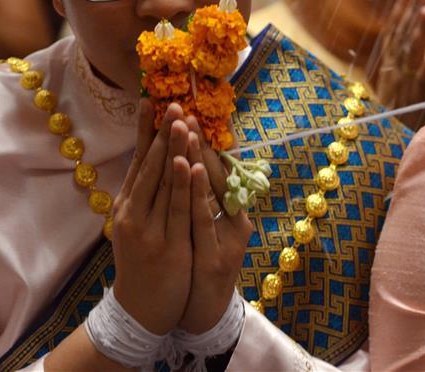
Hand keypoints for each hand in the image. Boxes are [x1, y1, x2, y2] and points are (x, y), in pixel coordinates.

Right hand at [111, 100, 192, 334]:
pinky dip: (181, 185)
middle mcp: (132, 212)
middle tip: (173, 103)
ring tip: (180, 122)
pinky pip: (177, 210)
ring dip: (172, 149)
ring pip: (163, 182)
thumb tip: (153, 162)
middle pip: (150, 165)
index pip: (137, 159)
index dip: (145, 130)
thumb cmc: (142, 263)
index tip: (151, 100)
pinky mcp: (165, 245)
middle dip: (162, 132)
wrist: (139, 309)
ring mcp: (147, 229)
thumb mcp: (135, 226)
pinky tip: (185, 163)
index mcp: (126, 205)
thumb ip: (143, 196)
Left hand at [177, 115, 253, 333]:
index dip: (205, 142)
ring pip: (213, 192)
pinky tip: (193, 170)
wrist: (204, 313)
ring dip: (201, 158)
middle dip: (200, 142)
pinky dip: (199, 193)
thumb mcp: (209, 229)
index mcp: (234, 213)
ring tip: (190, 132)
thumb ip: (208, 200)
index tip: (191, 114)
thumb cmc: (204, 266)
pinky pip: (205, 218)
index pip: (220, 171)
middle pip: (219, 175)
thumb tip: (198, 164)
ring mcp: (228, 239)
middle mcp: (236, 221)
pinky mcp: (217, 256)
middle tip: (187, 112)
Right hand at [367, 0, 424, 128]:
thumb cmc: (395, 117)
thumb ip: (393, 61)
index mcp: (387, 66)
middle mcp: (391, 74)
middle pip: (400, 38)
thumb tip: (393, 35)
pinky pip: (420, 89)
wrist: (390, 151)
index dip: (402, 9)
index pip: (394, 31)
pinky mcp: (413, 107)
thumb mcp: (391, 85)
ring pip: (410, 57)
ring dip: (418, 34)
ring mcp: (402, 90)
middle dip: (409, 12)